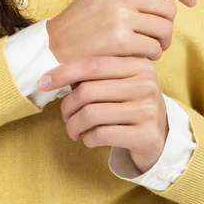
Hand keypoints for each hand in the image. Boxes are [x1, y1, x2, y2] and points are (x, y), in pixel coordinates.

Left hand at [37, 55, 168, 173]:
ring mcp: (148, 110)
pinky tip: (89, 139)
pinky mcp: (145, 135)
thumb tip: (53, 75)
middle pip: (88, 91)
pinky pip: (102, 134)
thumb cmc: (130, 104)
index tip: (43, 82)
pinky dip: (88, 138)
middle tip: (65, 116)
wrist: (160, 136)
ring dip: (74, 125)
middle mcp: (146, 85)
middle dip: (68, 106)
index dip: (64, 72)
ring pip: (91, 114)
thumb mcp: (120, 83)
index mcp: (139, 65)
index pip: (93, 65)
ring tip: (73, 130)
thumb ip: (96, 75)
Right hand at [46, 0, 195, 65]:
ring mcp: (120, 15)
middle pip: (168, 8)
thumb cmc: (86, 20)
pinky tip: (138, 56)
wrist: (57, 46)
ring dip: (160, 42)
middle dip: (167, 25)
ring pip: (164, 30)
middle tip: (157, 36)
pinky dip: (151, 55)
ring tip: (147, 47)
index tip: (191, 1)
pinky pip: (154, 48)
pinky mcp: (120, 40)